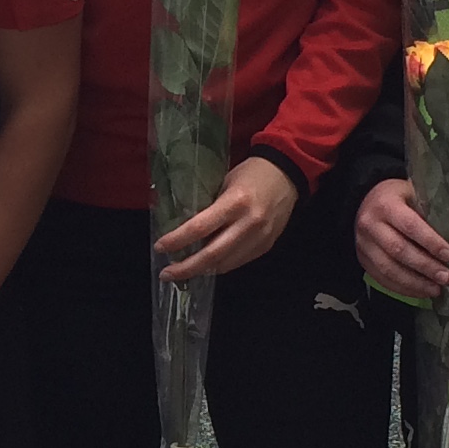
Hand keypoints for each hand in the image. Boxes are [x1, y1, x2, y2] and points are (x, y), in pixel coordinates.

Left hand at [156, 157, 299, 282]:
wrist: (288, 174)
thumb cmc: (252, 173)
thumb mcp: (225, 182)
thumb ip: (209, 205)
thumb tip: (184, 226)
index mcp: (235, 202)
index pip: (200, 228)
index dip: (177, 241)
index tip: (160, 247)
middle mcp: (249, 223)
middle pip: (212, 255)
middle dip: (186, 268)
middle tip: (167, 274)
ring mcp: (260, 238)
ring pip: (225, 264)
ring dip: (202, 270)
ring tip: (183, 271)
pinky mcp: (266, 246)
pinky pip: (238, 262)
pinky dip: (220, 265)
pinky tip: (207, 265)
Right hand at [356, 178, 448, 300]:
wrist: (365, 202)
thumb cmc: (397, 198)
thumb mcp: (413, 193)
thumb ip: (429, 211)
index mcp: (386, 205)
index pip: (410, 225)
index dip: (430, 242)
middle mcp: (370, 225)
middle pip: (399, 250)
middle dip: (425, 266)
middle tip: (446, 277)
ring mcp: (363, 245)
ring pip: (388, 269)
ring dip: (415, 283)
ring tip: (436, 289)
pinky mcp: (362, 260)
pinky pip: (382, 278)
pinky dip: (403, 288)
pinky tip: (420, 291)